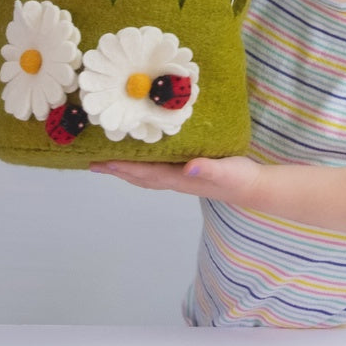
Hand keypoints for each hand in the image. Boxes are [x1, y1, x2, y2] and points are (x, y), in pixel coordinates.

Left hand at [90, 156, 262, 204]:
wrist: (252, 187)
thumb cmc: (239, 177)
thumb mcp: (226, 170)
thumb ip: (208, 168)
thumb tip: (188, 167)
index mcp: (180, 178)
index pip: (146, 173)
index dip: (124, 168)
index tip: (103, 162)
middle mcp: (175, 180)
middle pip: (139, 177)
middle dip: (117, 171)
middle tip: (93, 164)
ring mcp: (180, 178)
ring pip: (146, 175)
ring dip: (126, 170)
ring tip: (108, 163)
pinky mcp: (186, 172)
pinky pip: (156, 170)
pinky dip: (141, 166)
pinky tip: (140, 159)